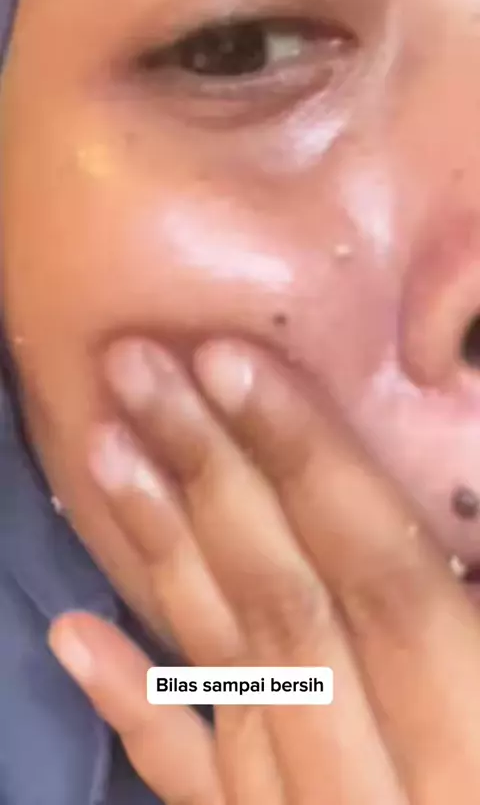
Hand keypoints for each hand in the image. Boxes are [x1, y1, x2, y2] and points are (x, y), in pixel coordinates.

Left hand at [49, 339, 479, 803]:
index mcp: (475, 738)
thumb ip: (477, 614)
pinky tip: (76, 634)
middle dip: (212, 473)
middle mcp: (381, 782)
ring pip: (228, 668)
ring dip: (161, 552)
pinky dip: (138, 709)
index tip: (230, 361)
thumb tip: (457, 532)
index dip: (305, 459)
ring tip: (104, 447)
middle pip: (283, 598)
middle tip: (138, 370)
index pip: (377, 570)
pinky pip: (195, 785)